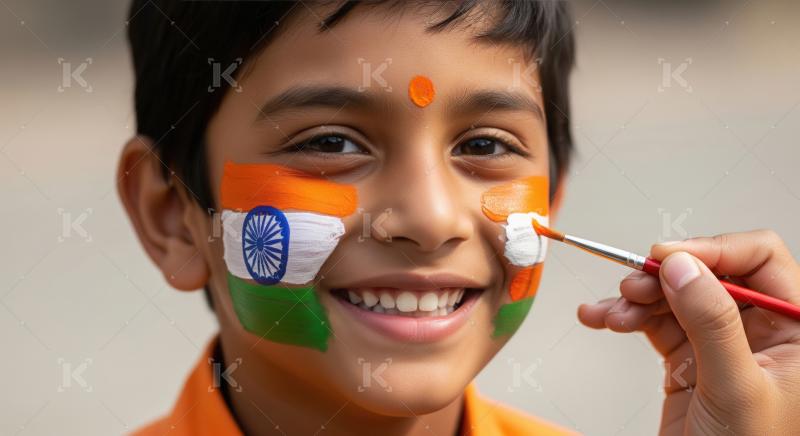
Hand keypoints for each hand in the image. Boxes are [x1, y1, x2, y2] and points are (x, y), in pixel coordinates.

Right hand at [577, 230, 799, 434]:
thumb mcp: (735, 388)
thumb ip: (712, 322)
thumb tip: (685, 266)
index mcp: (796, 329)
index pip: (760, 259)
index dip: (714, 249)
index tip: (668, 258)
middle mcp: (760, 329)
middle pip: (708, 271)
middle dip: (664, 275)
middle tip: (632, 284)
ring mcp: (720, 341)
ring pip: (674, 294)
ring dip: (636, 297)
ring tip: (612, 313)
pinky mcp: (687, 357)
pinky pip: (654, 321)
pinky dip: (625, 316)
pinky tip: (602, 319)